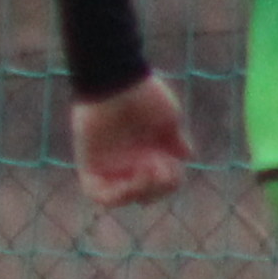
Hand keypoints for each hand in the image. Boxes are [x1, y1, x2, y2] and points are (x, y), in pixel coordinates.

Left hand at [72, 75, 191, 206]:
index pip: (159, 184)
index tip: (173, 166)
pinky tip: (131, 180)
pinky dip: (116, 195)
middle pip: (143, 195)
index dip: (169, 184)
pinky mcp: (90, 163)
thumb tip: (187, 155)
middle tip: (162, 166)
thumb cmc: (143, 94)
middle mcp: (127, 161)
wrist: (117, 81)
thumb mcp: (167, 120)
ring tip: (148, 171)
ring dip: (140, 192)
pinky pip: (97, 193)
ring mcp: (109, 163)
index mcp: (147, 152)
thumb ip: (175, 139)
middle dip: (158, 189)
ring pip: (122, 198)